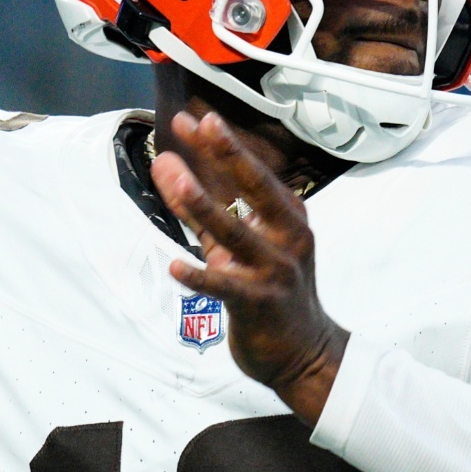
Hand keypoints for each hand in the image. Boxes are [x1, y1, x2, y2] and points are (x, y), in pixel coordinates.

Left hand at [150, 111, 346, 423]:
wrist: (304, 353)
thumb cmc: (267, 290)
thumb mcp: (235, 246)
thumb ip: (200, 208)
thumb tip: (166, 164)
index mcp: (287, 217)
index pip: (253, 173)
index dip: (222, 145)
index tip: (194, 118)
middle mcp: (287, 237)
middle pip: (256, 188)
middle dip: (227, 154)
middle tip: (200, 124)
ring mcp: (276, 270)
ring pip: (236, 233)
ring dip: (205, 206)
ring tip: (177, 180)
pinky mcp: (261, 303)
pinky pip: (227, 286)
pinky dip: (202, 275)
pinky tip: (176, 266)